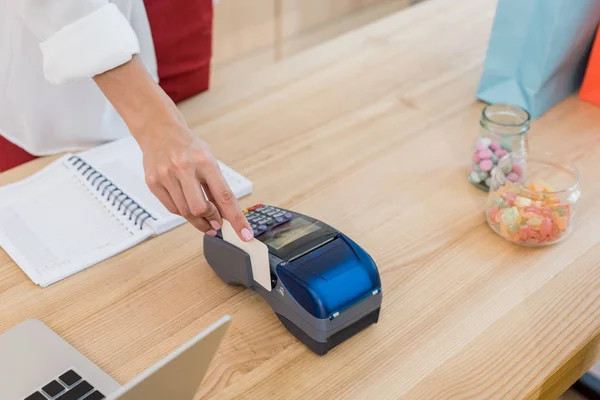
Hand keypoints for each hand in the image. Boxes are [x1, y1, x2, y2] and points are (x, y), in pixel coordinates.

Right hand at [139, 122, 252, 239]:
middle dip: (211, 219)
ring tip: (202, 215)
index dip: (237, 219)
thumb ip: (216, 188)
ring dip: (198, 219)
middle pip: (200, 209)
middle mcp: (184, 168)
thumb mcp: (209, 161)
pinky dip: (183, 211)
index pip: (225, 196)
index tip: (245, 235)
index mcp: (205, 161)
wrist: (159, 130)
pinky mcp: (153, 182)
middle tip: (216, 222)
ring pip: (185, 212)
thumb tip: (225, 216)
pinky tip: (186, 204)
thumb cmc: (188, 147)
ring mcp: (166, 175)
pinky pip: (172, 208)